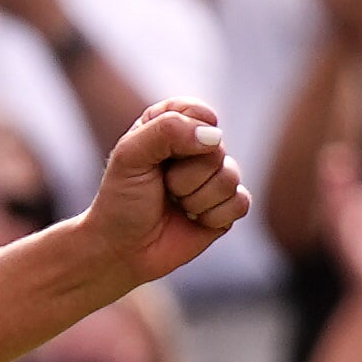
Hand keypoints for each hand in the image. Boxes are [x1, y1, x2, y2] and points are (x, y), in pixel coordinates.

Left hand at [79, 100, 248, 288]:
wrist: (122, 250)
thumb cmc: (121, 200)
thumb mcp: (130, 156)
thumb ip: (166, 131)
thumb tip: (213, 137)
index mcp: (170, 126)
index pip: (198, 111)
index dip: (184, 133)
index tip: (161, 155)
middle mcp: (196, 148)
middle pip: (216, 148)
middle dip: (184, 176)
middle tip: (162, 188)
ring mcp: (214, 177)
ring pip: (230, 177)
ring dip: (195, 198)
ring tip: (175, 204)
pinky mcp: (227, 206)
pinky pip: (240, 203)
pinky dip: (212, 216)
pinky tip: (193, 220)